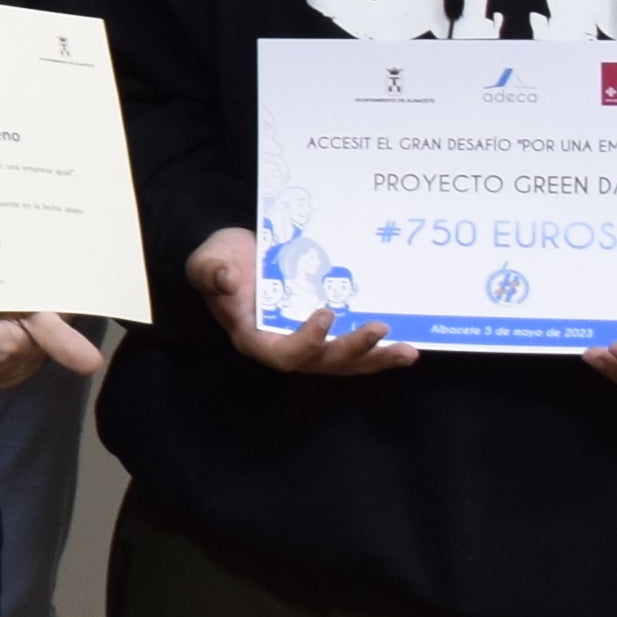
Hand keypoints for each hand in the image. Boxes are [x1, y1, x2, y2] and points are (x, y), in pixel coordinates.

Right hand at [195, 227, 415, 378]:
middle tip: (379, 328)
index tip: (325, 314)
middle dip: (352, 350)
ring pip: (344, 361)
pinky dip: (380, 350)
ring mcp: (309, 340)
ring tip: (408, 351)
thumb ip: (211, 272)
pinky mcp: (328, 331)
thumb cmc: (221, 259)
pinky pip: (354, 348)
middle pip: (322, 362)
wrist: (238, 254)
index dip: (306, 342)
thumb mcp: (208, 261)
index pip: (282, 354)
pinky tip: (408, 347)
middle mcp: (285, 346)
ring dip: (376, 358)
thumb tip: (226, 278)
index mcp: (255, 338)